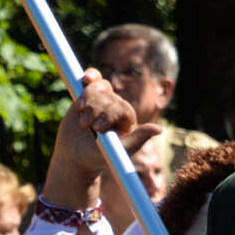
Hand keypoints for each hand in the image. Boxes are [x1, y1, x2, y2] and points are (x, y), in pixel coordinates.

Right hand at [39, 73, 156, 208]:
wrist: (75, 156)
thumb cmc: (98, 157)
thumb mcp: (117, 152)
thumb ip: (137, 139)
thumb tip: (159, 129)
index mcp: (126, 119)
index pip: (122, 108)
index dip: (110, 114)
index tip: (98, 128)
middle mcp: (116, 107)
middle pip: (108, 97)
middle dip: (95, 110)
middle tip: (85, 126)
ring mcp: (102, 99)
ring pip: (100, 87)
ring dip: (88, 100)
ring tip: (81, 119)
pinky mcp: (88, 94)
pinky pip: (92, 78)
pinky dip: (89, 77)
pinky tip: (85, 80)